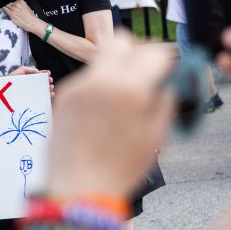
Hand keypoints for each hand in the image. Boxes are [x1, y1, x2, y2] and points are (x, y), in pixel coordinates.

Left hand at [2, 0, 42, 33]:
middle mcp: (17, 4)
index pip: (15, 2)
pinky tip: (3, 10)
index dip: (14, 5)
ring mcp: (14, 9)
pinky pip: (5, 9)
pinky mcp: (11, 14)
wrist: (32, 22)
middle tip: (10, 11)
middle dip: (10, 7)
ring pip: (7, 6)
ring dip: (7, 9)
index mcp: (22, 2)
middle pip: (10, 4)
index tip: (13, 8)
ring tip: (7, 11)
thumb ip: (22, 5)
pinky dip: (4, 10)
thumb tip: (18, 4)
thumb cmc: (31, 17)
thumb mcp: (28, 8)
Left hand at [10, 67, 54, 96]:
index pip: (41, 76)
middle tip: (50, 81)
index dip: (46, 75)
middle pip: (43, 83)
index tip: (49, 74)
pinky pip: (41, 98)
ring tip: (51, 88)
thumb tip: (39, 72)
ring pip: (44, 90)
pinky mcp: (31, 99)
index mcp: (31, 78)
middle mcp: (32, 85)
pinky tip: (51, 95)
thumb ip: (30, 69)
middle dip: (48, 82)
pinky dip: (47, 96)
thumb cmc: (12, 79)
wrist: (5, 89)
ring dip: (49, 89)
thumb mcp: (21, 71)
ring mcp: (32, 92)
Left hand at [46, 33, 174, 199]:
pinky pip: (86, 78)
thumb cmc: (121, 167)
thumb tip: (167, 82)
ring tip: (122, 100)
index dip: (164, 61)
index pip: (153, 52)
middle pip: (122, 41)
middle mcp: (100, 79)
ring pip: (102, 60)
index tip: (167, 73)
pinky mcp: (63, 96)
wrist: (77, 187)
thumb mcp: (156, 135)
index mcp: (129, 87)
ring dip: (116, 70)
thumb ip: (164, 101)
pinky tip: (102, 112)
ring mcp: (77, 85)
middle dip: (137, 53)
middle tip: (144, 75)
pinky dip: (98, 86)